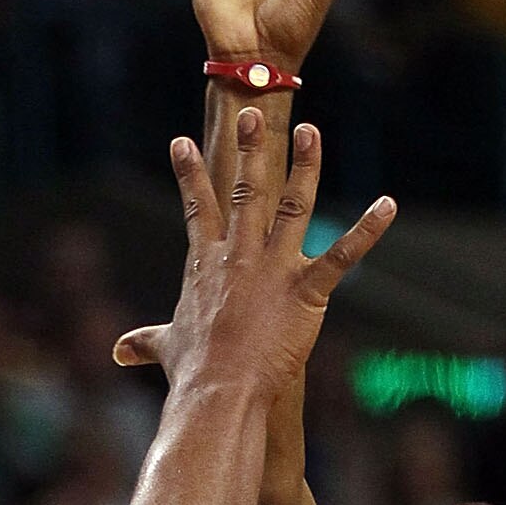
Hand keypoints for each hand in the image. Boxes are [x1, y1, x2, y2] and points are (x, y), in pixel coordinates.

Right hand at [114, 107, 391, 403]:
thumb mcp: (165, 348)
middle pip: (246, 189)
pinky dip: (368, 230)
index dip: (189, 175)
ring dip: (305, 165)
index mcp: (206, 264)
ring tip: (309, 131)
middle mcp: (240, 255)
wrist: (218, 391)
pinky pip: (344, 255)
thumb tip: (117, 352)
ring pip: (294, 204)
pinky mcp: (307, 291)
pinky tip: (388, 205)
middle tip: (252, 114)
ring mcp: (275, 268)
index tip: (182, 142)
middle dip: (249, 148)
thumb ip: (145, 341)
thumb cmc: (192, 373)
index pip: (196, 208)